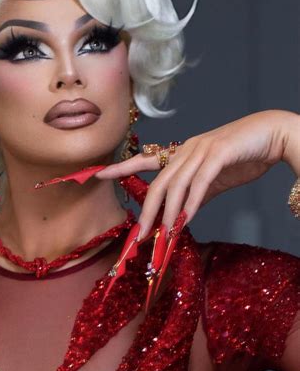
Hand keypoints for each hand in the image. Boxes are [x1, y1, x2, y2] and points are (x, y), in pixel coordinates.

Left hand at [95, 109, 298, 237]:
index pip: (145, 160)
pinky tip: (187, 218)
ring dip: (169, 212)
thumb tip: (181, 215)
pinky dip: (192, 201)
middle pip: (159, 181)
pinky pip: (201, 181)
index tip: (98, 174)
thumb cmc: (243, 156)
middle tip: (140, 234)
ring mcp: (202, 150)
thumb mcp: (214, 179)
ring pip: (177, 184)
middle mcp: (187, 149)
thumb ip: (196, 194)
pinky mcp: (220, 154)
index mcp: (182, 153)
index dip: (122, 167)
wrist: (272, 135)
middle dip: (147, 209)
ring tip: (165, 235)